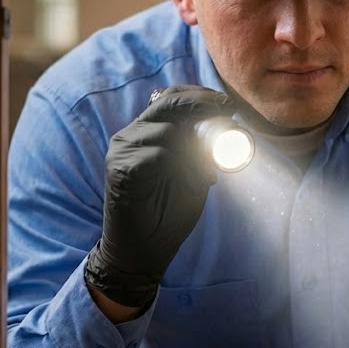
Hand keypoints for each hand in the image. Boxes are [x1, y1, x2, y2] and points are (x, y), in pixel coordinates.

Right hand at [84, 85, 234, 309]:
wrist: (142, 251)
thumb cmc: (168, 213)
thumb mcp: (193, 176)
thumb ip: (202, 153)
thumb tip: (227, 131)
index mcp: (147, 133)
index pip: (171, 98)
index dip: (200, 96)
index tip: (229, 104)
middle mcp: (131, 135)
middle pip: (167, 103)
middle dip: (201, 104)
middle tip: (228, 110)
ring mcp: (123, 151)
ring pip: (165, 128)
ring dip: (194, 142)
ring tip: (211, 163)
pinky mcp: (119, 170)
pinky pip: (155, 154)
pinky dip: (179, 162)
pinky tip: (192, 178)